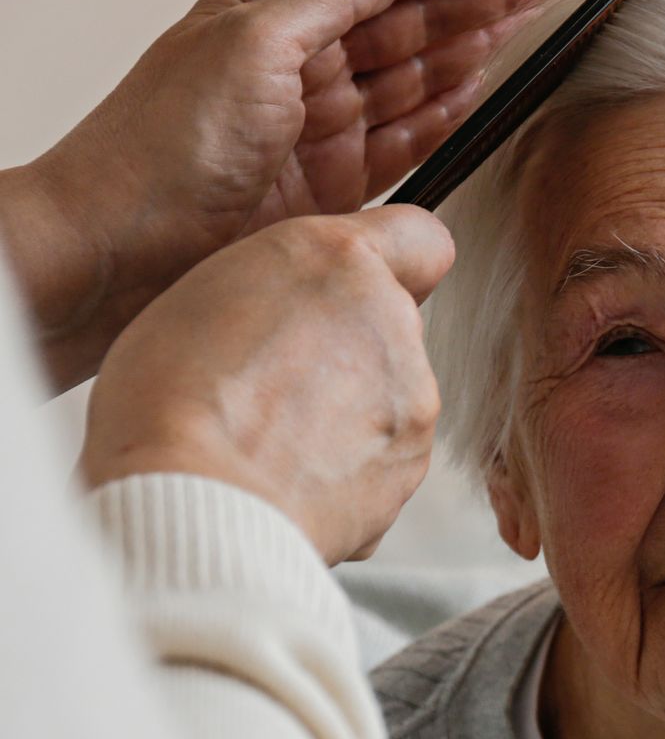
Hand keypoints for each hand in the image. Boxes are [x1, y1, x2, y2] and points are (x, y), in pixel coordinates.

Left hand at [7, 0, 569, 390]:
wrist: (125, 250)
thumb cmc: (159, 147)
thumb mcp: (247, 42)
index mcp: (274, 14)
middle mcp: (301, 66)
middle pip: (413, 18)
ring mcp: (321, 128)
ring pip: (419, 74)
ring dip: (477, 43)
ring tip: (530, 18)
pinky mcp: (336, 188)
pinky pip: (407, 140)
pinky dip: (446, 113)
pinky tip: (478, 89)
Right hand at [80, 207, 454, 563]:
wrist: (198, 502)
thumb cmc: (173, 400)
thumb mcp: (202, 293)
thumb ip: (279, 289)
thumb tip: (301, 314)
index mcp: (338, 262)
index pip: (417, 237)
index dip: (390, 264)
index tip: (357, 289)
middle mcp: (392, 322)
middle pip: (390, 326)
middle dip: (346, 350)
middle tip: (274, 383)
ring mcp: (413, 397)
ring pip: (388, 394)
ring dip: (346, 412)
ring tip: (271, 440)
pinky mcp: (412, 464)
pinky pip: (382, 458)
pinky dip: (347, 468)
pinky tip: (288, 478)